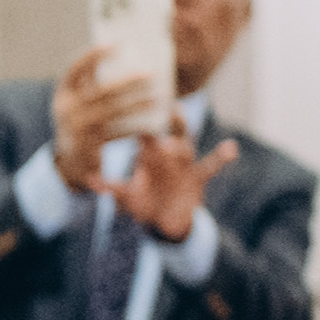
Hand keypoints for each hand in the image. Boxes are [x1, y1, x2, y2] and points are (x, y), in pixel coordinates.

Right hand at [51, 54, 163, 169]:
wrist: (70, 161)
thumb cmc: (81, 122)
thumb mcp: (79, 103)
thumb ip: (92, 84)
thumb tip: (124, 63)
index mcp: (63, 93)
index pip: (76, 69)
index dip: (93, 56)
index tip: (115, 44)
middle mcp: (66, 109)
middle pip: (102, 91)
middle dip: (128, 82)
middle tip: (151, 74)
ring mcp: (77, 128)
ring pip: (113, 111)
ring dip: (137, 103)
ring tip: (157, 97)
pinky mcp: (89, 145)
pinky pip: (117, 133)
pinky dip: (135, 128)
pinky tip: (150, 124)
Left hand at [113, 108, 235, 244]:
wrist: (165, 223)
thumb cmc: (144, 204)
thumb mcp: (127, 197)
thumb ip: (111, 188)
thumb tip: (88, 180)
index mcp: (149, 153)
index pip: (143, 130)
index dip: (136, 117)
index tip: (129, 100)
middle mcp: (167, 152)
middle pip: (166, 128)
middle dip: (160, 115)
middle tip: (150, 96)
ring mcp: (184, 163)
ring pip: (186, 141)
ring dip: (180, 130)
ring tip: (178, 114)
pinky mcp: (198, 177)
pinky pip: (211, 166)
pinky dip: (221, 157)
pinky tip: (231, 148)